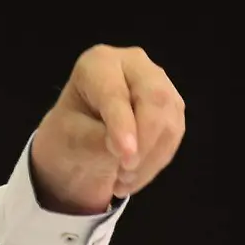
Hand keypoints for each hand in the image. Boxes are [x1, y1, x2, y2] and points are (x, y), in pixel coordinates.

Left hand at [30, 45, 185, 214]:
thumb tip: (128, 150)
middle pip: (154, 100)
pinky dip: (156, 161)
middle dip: (144, 143)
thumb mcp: (70, 137)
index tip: (124, 156)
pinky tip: (133, 177)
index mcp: (98, 63)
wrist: (79, 138)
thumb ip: (97, 140)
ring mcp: (158, 83)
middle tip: (124, 173)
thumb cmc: (70, 131)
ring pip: (170, 121)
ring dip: (150, 159)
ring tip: (121, 182)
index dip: (122, 126)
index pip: (115, 94)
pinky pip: (174, 136)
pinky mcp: (172, 107)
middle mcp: (134, 64)